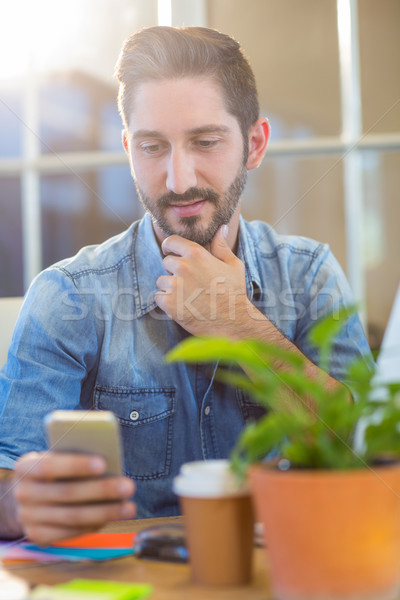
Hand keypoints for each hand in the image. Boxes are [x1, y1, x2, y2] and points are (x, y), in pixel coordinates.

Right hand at [13, 451, 135, 544]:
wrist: (29, 494)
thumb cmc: (55, 469)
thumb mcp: (60, 456)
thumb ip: (77, 455)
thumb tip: (109, 463)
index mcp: (26, 466)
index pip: (50, 465)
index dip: (76, 465)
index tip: (103, 463)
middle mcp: (23, 493)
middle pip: (66, 493)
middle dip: (101, 490)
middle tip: (129, 486)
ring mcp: (28, 517)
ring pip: (72, 516)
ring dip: (105, 512)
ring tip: (129, 507)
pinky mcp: (37, 536)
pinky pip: (71, 532)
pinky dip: (94, 524)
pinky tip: (112, 517)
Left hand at [155, 226, 255, 336]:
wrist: (233, 322)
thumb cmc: (234, 293)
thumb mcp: (233, 265)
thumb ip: (222, 246)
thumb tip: (222, 228)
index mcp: (196, 254)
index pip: (170, 241)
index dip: (170, 248)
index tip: (172, 253)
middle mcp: (183, 267)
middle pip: (166, 262)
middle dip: (174, 271)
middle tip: (189, 282)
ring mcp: (175, 285)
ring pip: (161, 281)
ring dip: (170, 287)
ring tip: (187, 296)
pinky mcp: (169, 303)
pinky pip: (158, 297)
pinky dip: (167, 302)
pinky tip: (182, 305)